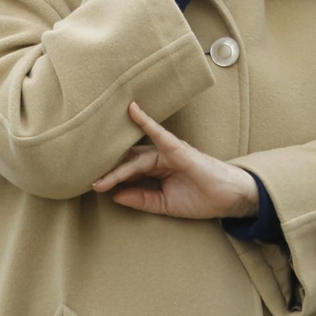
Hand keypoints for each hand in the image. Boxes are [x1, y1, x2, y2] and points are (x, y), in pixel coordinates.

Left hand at [92, 102, 259, 219]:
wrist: (228, 200)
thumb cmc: (200, 198)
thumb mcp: (164, 204)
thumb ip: (141, 199)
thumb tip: (115, 195)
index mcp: (156, 168)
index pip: (128, 170)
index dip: (111, 177)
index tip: (92, 185)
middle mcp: (160, 156)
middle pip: (128, 161)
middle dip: (109, 170)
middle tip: (87, 178)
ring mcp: (169, 151)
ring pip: (137, 156)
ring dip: (119, 167)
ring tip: (98, 177)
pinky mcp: (179, 150)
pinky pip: (160, 134)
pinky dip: (146, 122)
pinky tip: (133, 111)